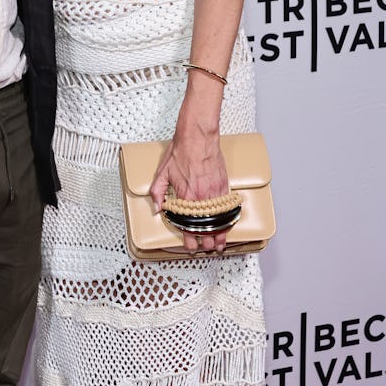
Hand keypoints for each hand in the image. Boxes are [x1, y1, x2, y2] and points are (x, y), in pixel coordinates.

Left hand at [150, 116, 230, 254]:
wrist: (198, 137)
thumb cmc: (182, 151)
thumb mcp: (162, 171)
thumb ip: (158, 191)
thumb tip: (157, 207)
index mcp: (186, 196)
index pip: (188, 225)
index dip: (190, 239)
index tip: (190, 245)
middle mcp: (202, 197)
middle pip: (206, 227)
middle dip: (206, 241)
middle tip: (205, 248)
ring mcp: (215, 192)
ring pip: (219, 220)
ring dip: (219, 234)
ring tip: (219, 244)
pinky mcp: (224, 186)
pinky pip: (227, 208)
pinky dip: (227, 220)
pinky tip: (226, 226)